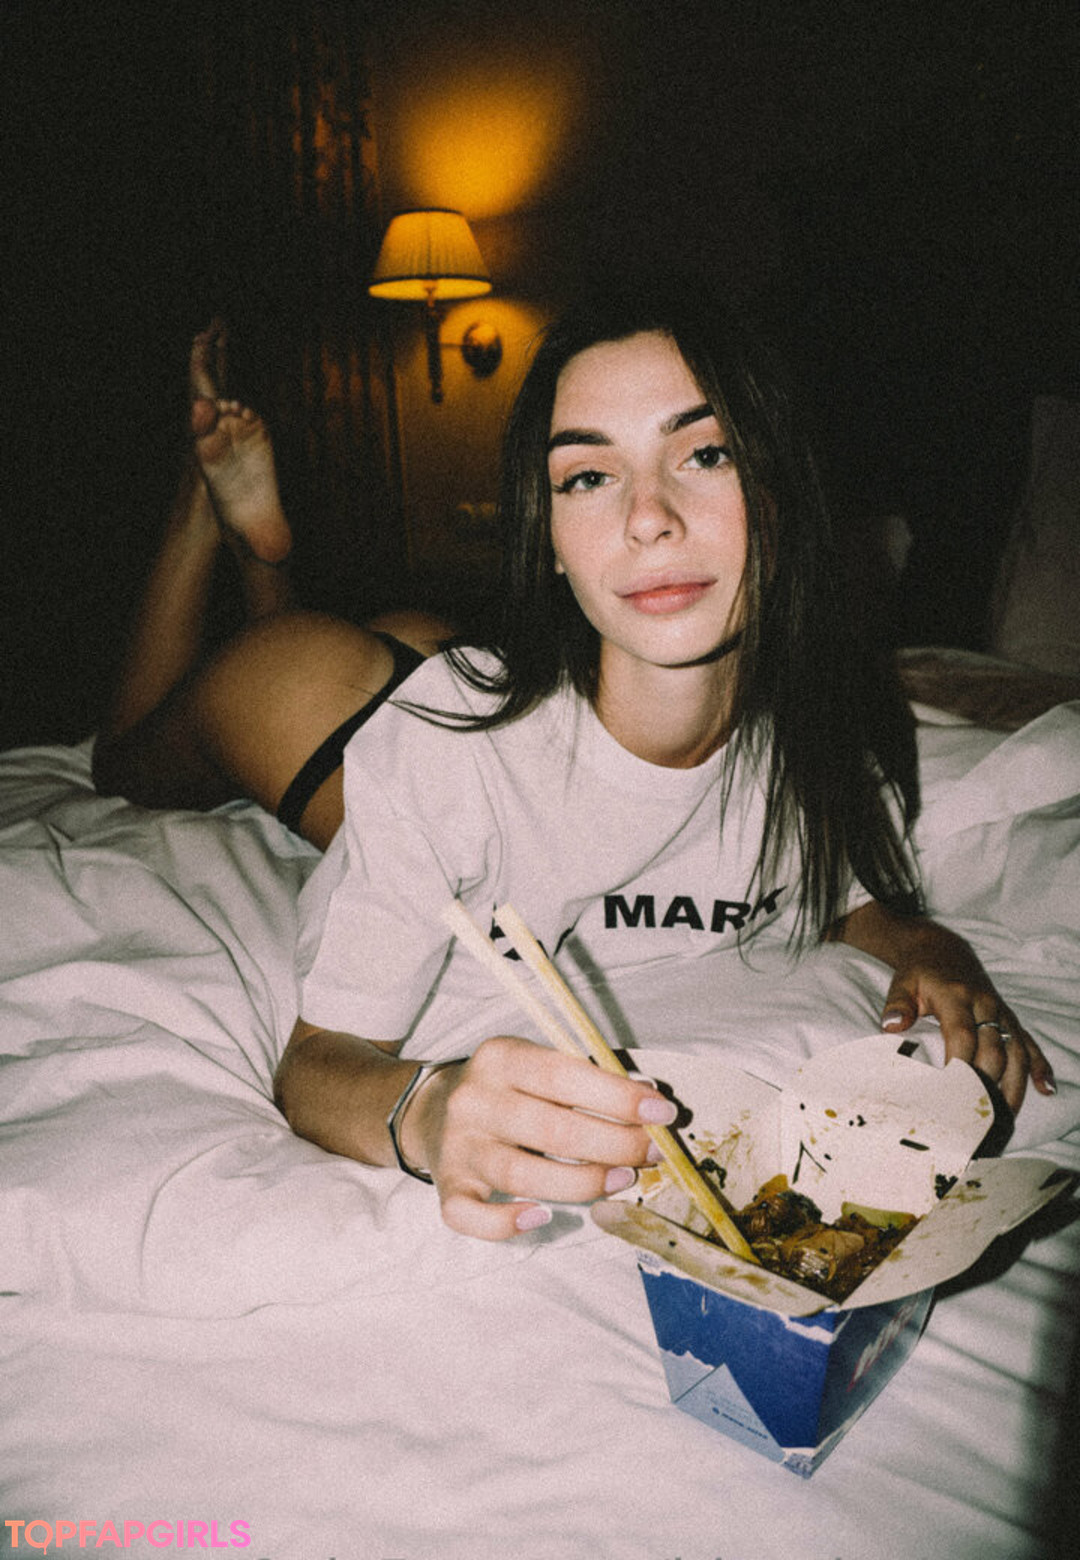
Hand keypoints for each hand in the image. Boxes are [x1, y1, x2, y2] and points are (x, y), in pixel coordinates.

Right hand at [402, 1036, 676, 1240]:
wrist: (430, 1110)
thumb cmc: (507, 1088)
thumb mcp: (537, 1065)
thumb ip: (585, 1080)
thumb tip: (650, 1103)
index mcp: (500, 1057)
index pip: (563, 1075)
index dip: (618, 1097)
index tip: (662, 1114)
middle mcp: (474, 1100)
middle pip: (551, 1130)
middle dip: (614, 1144)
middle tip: (651, 1153)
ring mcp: (458, 1147)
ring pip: (522, 1176)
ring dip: (583, 1183)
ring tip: (623, 1180)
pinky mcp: (447, 1187)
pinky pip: (471, 1217)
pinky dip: (506, 1224)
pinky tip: (542, 1217)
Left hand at [834, 902, 1054, 1112]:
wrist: (942, 950)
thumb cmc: (920, 974)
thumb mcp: (902, 984)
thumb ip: (897, 1005)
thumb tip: (892, 1025)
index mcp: (955, 996)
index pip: (962, 1034)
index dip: (959, 1063)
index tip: (951, 1093)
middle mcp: (984, 1004)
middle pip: (993, 1048)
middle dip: (987, 1082)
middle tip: (975, 1114)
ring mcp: (1000, 1012)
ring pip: (1016, 1050)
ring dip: (1014, 1084)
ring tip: (1006, 1115)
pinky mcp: (1009, 1018)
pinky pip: (1029, 1043)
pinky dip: (1039, 1066)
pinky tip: (1046, 1089)